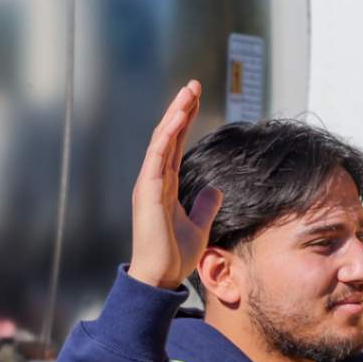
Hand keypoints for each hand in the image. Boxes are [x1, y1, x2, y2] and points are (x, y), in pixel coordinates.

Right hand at [128, 81, 217, 289]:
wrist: (159, 277)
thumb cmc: (174, 255)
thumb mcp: (198, 226)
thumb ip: (205, 205)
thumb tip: (215, 190)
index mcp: (164, 185)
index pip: (175, 144)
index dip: (185, 120)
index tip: (195, 98)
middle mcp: (154, 180)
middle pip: (167, 135)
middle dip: (180, 108)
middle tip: (193, 84)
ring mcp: (148, 184)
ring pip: (161, 140)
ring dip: (174, 114)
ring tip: (188, 92)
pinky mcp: (147, 192)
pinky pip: (157, 157)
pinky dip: (166, 135)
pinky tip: (178, 117)